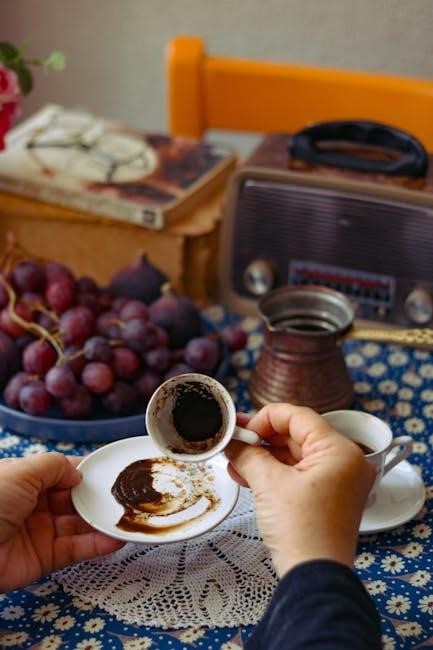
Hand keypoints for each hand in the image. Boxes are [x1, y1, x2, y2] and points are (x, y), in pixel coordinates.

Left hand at [0, 452, 124, 592]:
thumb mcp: (22, 471)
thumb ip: (55, 466)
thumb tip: (79, 474)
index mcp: (25, 479)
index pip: (63, 472)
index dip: (86, 471)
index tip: (112, 470)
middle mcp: (34, 504)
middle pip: (75, 498)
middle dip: (99, 496)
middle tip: (126, 494)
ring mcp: (40, 532)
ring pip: (79, 524)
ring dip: (102, 521)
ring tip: (128, 516)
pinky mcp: (44, 559)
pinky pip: (76, 550)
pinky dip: (97, 544)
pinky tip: (115, 537)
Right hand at [225, 404, 375, 577]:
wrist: (314, 579)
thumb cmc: (302, 532)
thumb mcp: (269, 484)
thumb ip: (248, 454)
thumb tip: (231, 441)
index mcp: (340, 451)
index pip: (298, 416)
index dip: (265, 419)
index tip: (242, 430)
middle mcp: (347, 461)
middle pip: (298, 434)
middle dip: (262, 439)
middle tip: (234, 442)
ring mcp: (340, 480)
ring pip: (297, 454)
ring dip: (266, 457)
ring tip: (236, 461)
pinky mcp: (331, 496)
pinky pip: (301, 473)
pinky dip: (277, 472)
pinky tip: (249, 475)